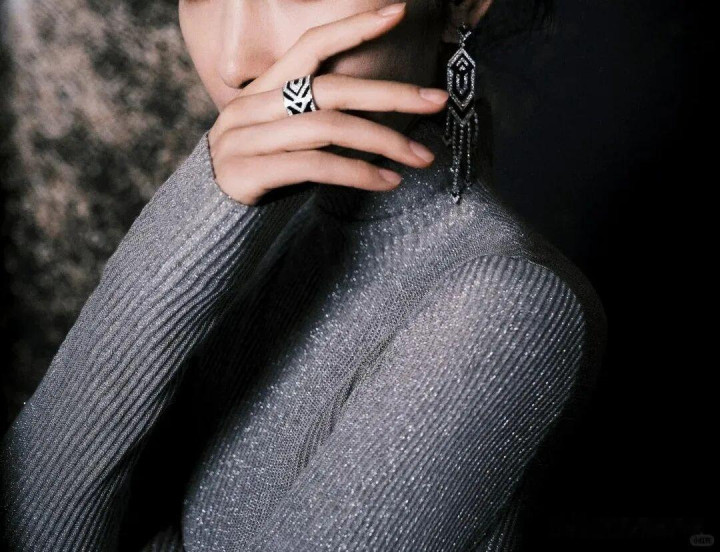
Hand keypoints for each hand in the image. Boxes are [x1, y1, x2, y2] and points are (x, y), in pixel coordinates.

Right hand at [207, 2, 448, 205]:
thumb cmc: (260, 178)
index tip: (397, 12)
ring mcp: (246, 139)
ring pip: (328, 127)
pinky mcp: (247, 173)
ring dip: (383, 141)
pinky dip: (357, 172)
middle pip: (331, 89)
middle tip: (435, 101)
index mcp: (262, 92)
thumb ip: (315, 122)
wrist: (207, 221)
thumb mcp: (284, 141)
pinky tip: (387, 182)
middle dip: (390, 94)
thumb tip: (378, 119)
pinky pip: (315, 166)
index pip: (309, 47)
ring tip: (421, 158)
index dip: (352, 28)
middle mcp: (252, 107)